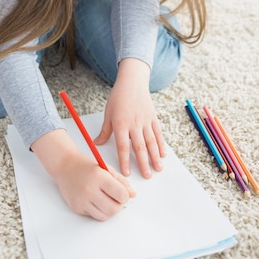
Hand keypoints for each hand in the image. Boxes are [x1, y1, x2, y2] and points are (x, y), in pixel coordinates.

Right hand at [32, 129, 133, 221]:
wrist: (65, 167)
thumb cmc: (87, 166)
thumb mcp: (106, 168)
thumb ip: (121, 181)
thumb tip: (132, 194)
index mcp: (99, 176)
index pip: (121, 194)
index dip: (125, 195)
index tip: (122, 192)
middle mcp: (89, 189)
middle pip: (114, 209)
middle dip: (118, 205)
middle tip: (115, 198)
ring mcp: (82, 200)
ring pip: (104, 216)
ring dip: (108, 210)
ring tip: (105, 199)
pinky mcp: (76, 208)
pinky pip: (94, 216)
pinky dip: (98, 210)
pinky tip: (94, 200)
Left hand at [94, 58, 165, 178]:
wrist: (132, 82)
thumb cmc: (118, 97)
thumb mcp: (108, 114)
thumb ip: (105, 131)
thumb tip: (96, 144)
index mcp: (121, 124)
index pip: (123, 146)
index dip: (124, 161)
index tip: (126, 173)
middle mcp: (134, 124)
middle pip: (139, 147)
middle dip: (143, 163)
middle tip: (146, 176)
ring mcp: (145, 121)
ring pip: (151, 142)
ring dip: (155, 156)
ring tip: (158, 169)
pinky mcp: (153, 117)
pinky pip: (158, 133)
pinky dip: (161, 144)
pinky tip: (163, 154)